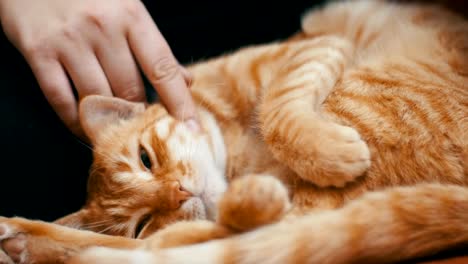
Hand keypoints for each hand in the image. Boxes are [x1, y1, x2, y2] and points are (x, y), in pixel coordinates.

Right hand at [0, 0, 197, 138]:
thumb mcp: (128, 9)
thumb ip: (154, 47)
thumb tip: (186, 81)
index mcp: (132, 16)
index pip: (163, 69)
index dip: (179, 103)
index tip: (191, 129)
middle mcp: (102, 27)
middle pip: (130, 91)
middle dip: (139, 116)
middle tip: (142, 128)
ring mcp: (69, 40)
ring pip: (97, 100)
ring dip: (108, 122)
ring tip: (115, 131)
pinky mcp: (38, 51)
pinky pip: (61, 99)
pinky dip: (75, 121)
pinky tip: (84, 127)